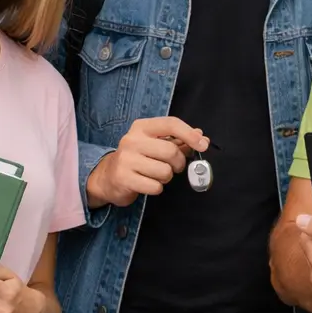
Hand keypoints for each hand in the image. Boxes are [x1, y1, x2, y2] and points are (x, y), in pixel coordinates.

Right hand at [87, 117, 207, 207]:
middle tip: (173, 167)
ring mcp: (126, 159)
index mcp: (142, 127)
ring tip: (156, 175)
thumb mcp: (154, 144)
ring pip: (165, 171)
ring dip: (166, 177)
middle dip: (178, 163)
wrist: (108, 176)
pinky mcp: (124, 178)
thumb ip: (178, 140)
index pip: (170, 124)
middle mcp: (132, 140)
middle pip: (171, 151)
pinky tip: (147, 184)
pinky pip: (155, 186)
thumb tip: (202, 137)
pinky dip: (157, 188)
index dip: (190, 134)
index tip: (203, 145)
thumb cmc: (137, 158)